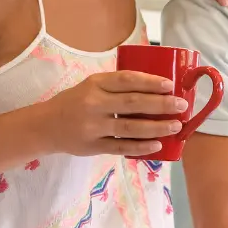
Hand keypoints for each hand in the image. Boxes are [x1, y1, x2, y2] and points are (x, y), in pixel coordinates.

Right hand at [41, 71, 187, 156]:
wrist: (45, 126)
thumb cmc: (75, 102)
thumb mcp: (91, 86)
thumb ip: (116, 86)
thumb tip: (158, 87)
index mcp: (95, 84)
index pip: (127, 80)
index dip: (150, 82)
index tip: (170, 85)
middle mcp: (94, 103)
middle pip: (133, 104)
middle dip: (161, 105)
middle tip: (181, 105)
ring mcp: (93, 127)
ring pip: (130, 128)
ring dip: (157, 127)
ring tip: (176, 126)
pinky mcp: (93, 146)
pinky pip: (121, 147)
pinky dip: (141, 147)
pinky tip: (157, 145)